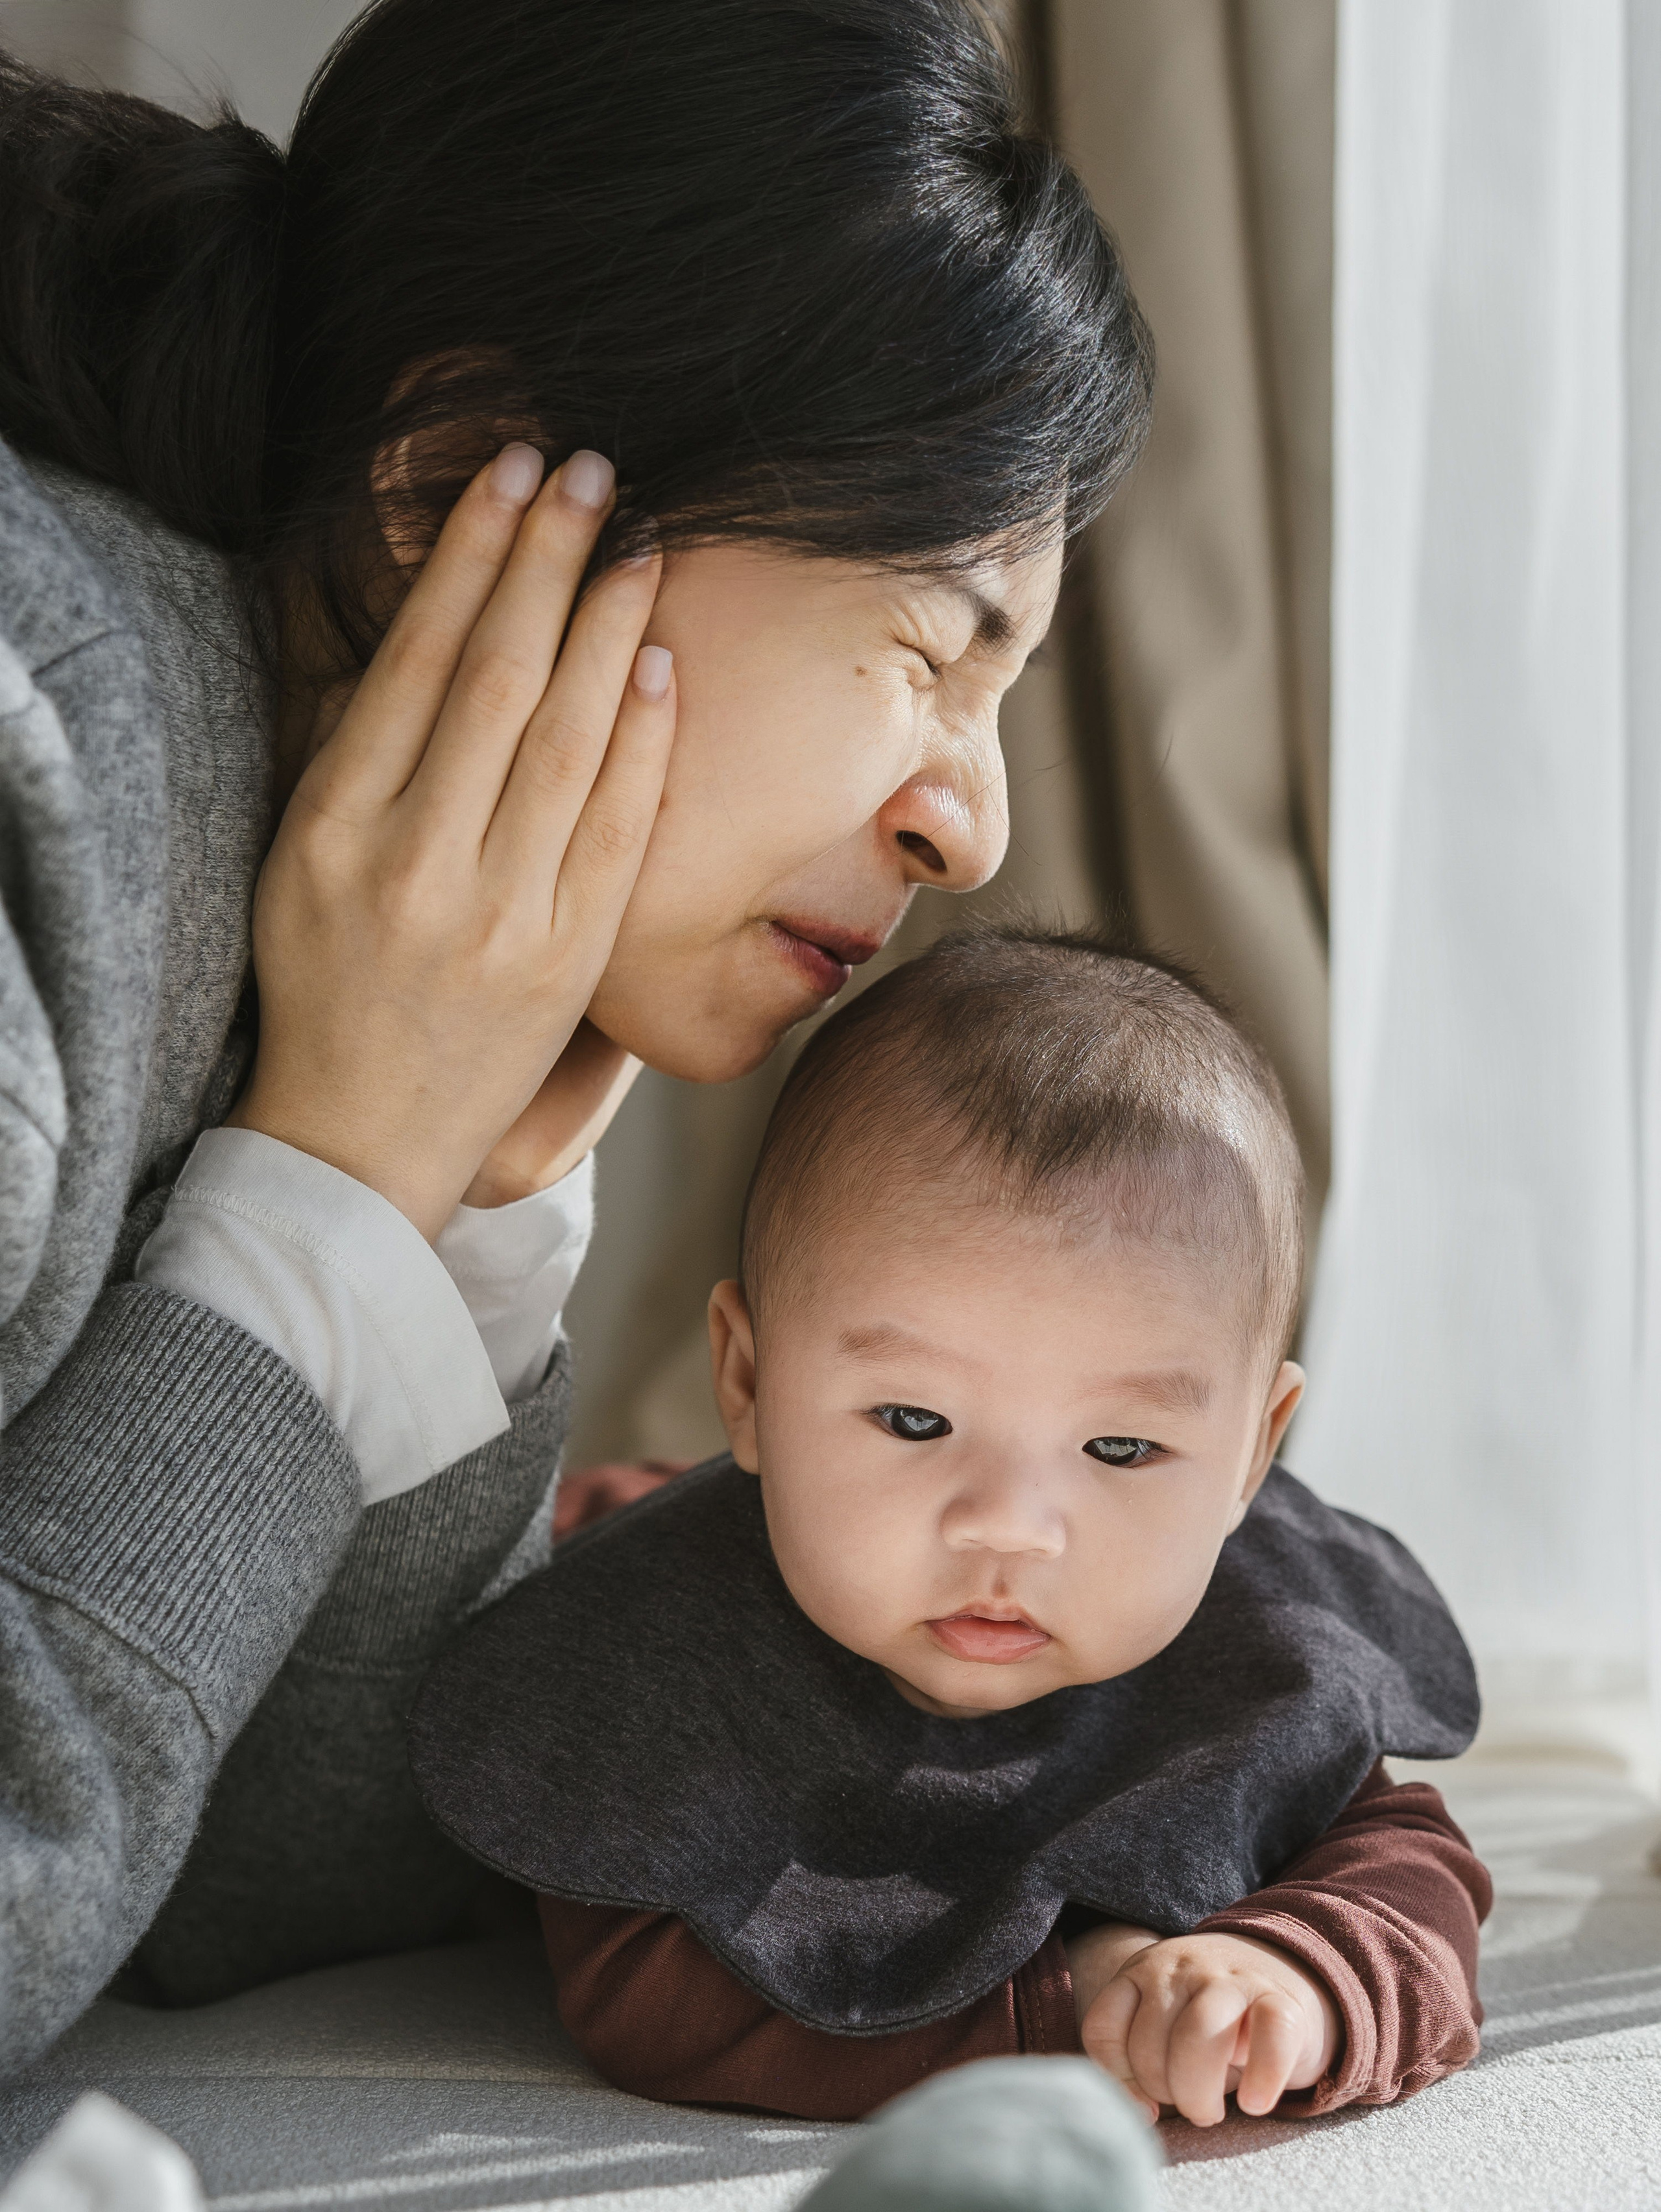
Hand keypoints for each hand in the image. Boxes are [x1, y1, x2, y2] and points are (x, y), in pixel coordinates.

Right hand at [230, 445, 674, 1238]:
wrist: (360, 1133)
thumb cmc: (324, 980)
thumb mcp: (296, 858)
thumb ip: (355, 750)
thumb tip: (438, 621)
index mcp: (334, 824)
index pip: (416, 657)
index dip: (471, 553)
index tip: (507, 472)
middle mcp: (417, 860)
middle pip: (499, 676)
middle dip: (548, 557)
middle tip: (590, 467)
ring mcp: (501, 912)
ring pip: (569, 738)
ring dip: (610, 625)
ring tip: (639, 540)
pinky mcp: (568, 957)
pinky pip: (618, 826)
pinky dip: (643, 739)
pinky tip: (659, 660)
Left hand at [1072, 1928, 1338, 2126]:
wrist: (1285, 1971)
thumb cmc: (1214, 2021)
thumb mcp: (1165, 2025)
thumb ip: (1138, 2060)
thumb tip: (1140, 2112)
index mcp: (1144, 1972)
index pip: (1104, 2027)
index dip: (1117, 2079)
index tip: (1145, 2105)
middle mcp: (1183, 1968)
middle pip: (1150, 2041)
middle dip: (1164, 2091)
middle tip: (1187, 2104)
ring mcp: (1233, 1979)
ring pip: (1199, 2035)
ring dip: (1198, 2092)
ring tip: (1209, 2112)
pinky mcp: (1282, 2000)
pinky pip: (1269, 2039)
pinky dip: (1261, 2079)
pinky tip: (1254, 2102)